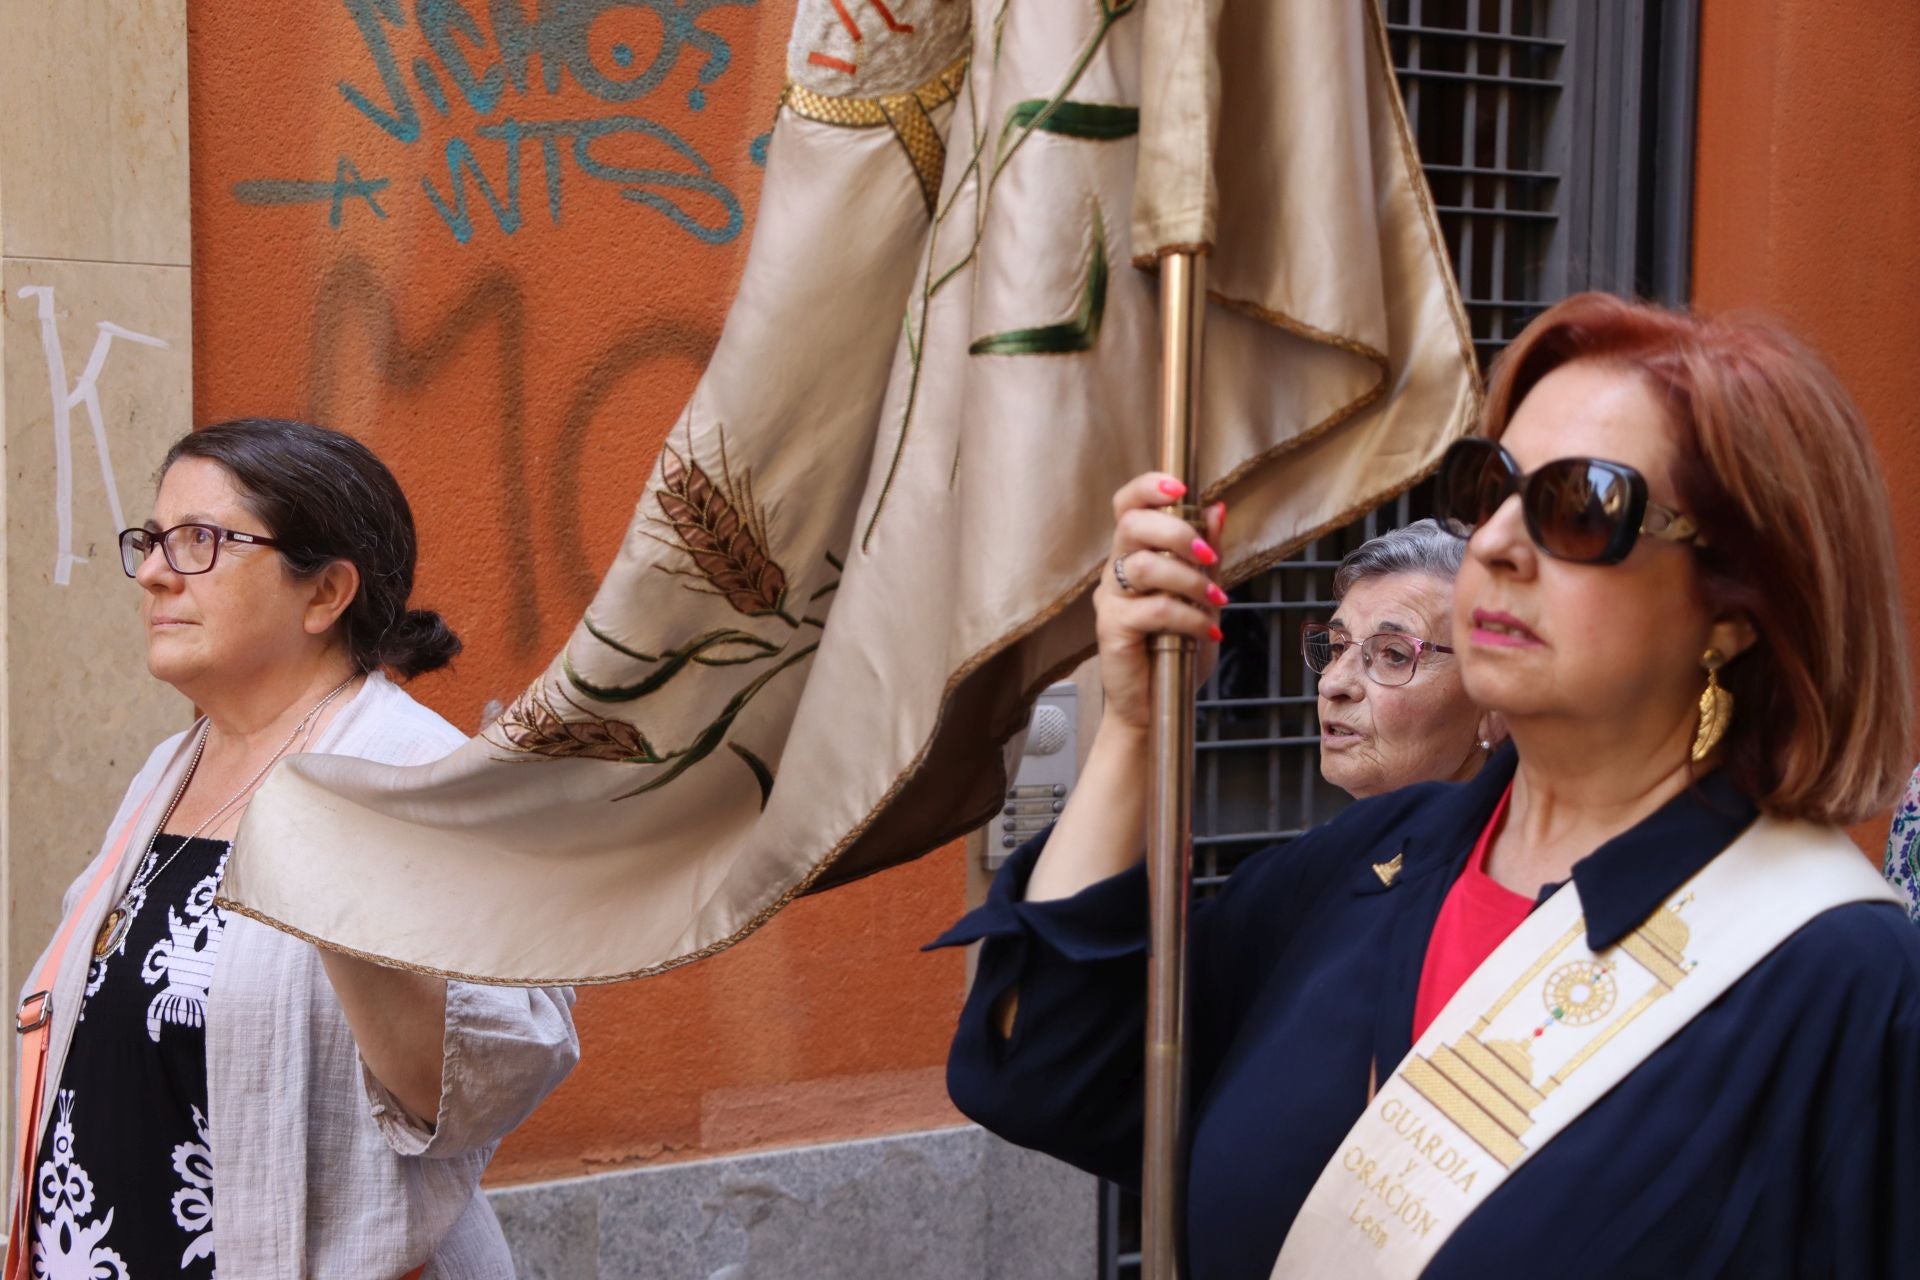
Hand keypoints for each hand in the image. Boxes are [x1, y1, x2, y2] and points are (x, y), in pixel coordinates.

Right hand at [1095, 473, 1225, 732]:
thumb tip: (1217, 508)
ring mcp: (1110, 599)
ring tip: (1215, 601)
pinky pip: (1153, 609)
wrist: (1157, 708)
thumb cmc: (1176, 652)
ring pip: (1145, 565)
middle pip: (1132, 524)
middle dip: (1177, 532)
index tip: (1181, 486)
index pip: (1127, 505)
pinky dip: (1189, 617)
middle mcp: (1115, 571)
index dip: (1149, 487)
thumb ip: (1207, 554)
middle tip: (1209, 557)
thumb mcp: (1202, 597)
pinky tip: (1208, 631)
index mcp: (1133, 554)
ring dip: (1190, 579)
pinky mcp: (1110, 628)